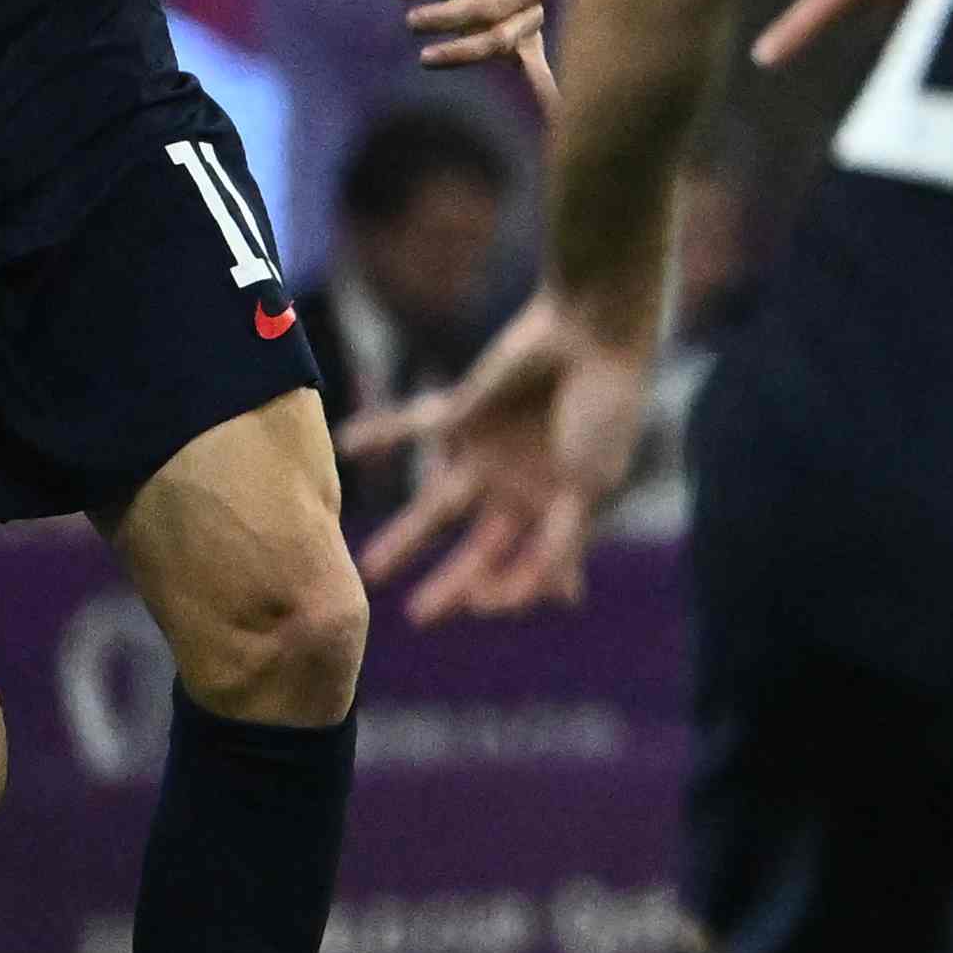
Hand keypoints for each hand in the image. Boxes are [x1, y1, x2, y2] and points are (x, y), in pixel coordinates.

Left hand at [349, 292, 656, 623]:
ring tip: (373, 567)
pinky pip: (410, 427)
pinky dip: (381, 434)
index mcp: (559, 510)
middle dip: (453, 582)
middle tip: (419, 616)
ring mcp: (486, 456)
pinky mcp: (459, 417)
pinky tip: (348, 444)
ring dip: (406, 537)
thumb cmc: (604, 413)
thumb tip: (547, 604)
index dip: (506, 590)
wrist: (591, 336)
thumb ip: (562, 543)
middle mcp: (519, 490)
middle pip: (478, 548)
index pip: (526, 566)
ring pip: (436, 507)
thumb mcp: (590, 486)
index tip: (486, 604)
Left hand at [402, 0, 553, 106]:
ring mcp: (531, 18)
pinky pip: (537, 72)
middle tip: (409, 23)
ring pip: (499, 41)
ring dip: (463, 52)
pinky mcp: (526, 45)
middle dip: (447, 17)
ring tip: (425, 58)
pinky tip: (554, 117)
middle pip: (489, 8)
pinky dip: (547, 95)